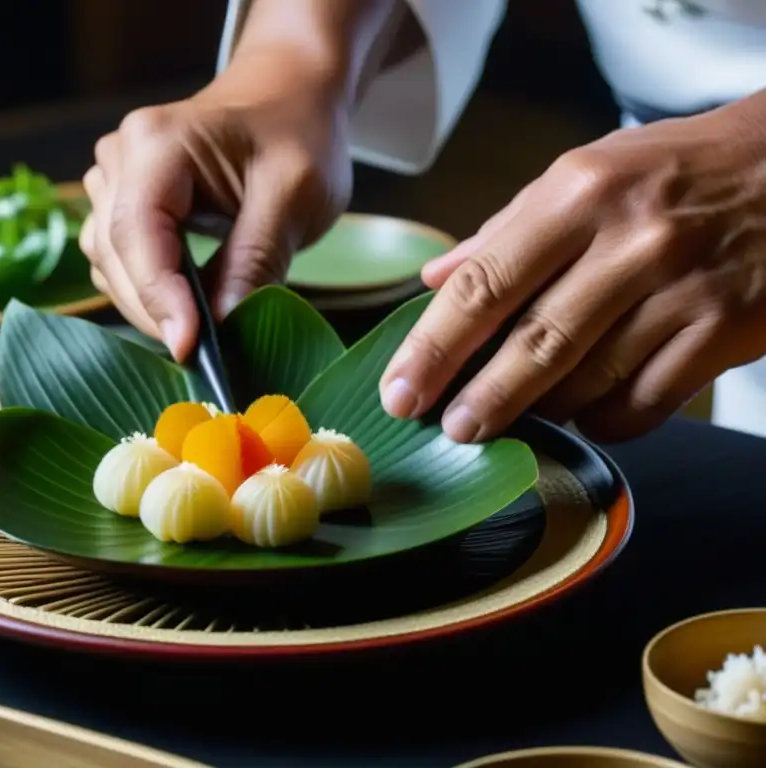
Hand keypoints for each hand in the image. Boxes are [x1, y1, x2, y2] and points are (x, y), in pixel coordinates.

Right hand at [79, 51, 351, 361]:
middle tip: (208, 357)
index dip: (159, 298)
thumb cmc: (298, 136)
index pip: (139, 234)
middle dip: (157, 311)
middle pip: (115, 255)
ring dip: (150, 306)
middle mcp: (119, 158)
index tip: (189, 348)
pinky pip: (118, 264)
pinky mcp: (121, 205)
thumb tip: (221, 326)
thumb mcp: (295, 194)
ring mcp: (113, 181)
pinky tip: (188, 309)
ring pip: (109, 265)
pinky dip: (149, 294)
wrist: (288, 98)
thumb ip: (256, 258)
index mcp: (156, 142)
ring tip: (203, 333)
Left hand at [380, 97, 765, 442]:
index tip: (399, 391)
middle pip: (533, 342)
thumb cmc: (675, 170)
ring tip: (512, 415)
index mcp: (578, 193)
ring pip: (588, 380)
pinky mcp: (726, 330)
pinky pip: (645, 402)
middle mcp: (629, 240)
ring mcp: (683, 288)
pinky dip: (603, 419)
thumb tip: (434, 279)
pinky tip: (583, 414)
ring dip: (541, 410)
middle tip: (450, 429)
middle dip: (481, 398)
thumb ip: (505, 230)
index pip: (485, 283)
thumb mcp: (586, 174)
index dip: (433, 347)